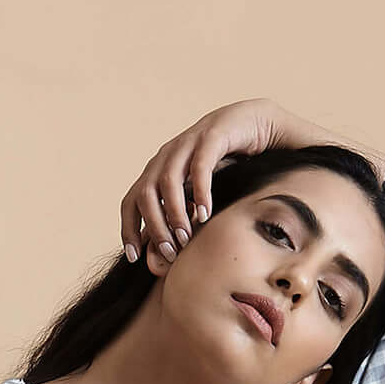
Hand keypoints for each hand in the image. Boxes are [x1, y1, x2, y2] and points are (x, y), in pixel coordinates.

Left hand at [118, 100, 332, 268]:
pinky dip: (199, 192)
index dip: (128, 228)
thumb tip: (162, 259)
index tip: (133, 256)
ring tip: (186, 238)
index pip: (131, 200)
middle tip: (169, 252)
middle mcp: (167, 155)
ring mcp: (188, 143)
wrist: (256, 124)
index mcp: (158, 169)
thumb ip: (181, 222)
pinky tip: (205, 214)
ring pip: (167, 180)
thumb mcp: (199, 196)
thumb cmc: (228, 166)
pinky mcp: (212, 135)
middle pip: (145, 193)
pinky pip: (199, 166)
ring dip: (174, 213)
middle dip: (154, 227)